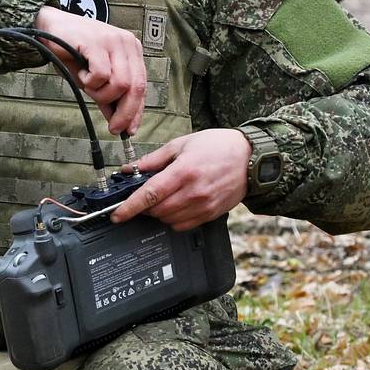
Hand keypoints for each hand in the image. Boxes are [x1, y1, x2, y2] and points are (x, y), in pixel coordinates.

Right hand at [34, 4, 146, 135]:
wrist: (50, 26)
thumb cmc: (72, 50)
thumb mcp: (93, 76)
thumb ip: (108, 95)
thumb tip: (117, 120)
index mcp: (132, 50)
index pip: (142, 85)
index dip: (137, 110)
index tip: (129, 129)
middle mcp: (127, 44)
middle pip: (136, 87)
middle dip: (125, 112)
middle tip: (113, 127)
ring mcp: (113, 41)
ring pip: (120, 84)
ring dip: (101, 93)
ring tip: (87, 84)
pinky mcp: (96, 42)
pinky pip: (101, 74)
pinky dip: (90, 82)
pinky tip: (82, 74)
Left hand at [111, 129, 250, 230]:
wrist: (252, 157)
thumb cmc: (218, 146)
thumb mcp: (182, 144)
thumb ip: (154, 159)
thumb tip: (131, 169)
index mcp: (183, 172)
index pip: (150, 194)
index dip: (130, 207)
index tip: (116, 215)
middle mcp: (194, 192)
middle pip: (156, 210)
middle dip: (144, 206)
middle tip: (145, 195)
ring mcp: (203, 206)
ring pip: (168, 220)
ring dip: (158, 212)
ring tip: (164, 197)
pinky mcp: (211, 214)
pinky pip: (183, 226)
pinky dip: (173, 219)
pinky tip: (177, 205)